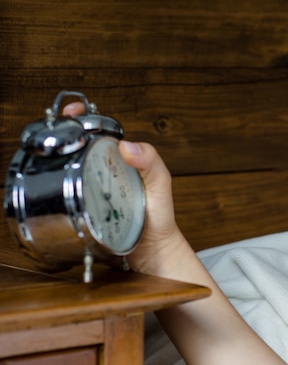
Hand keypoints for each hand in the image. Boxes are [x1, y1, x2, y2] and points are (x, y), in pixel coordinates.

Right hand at [63, 103, 186, 274]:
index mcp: (124, 161)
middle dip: (64, 139)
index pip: (103, 133)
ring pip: (71, 171)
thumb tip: (128, 147)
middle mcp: (107, 172)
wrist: (152, 251)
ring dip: (58, 163)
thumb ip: (152, 163)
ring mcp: (94, 190)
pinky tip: (53, 187)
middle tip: (54, 137)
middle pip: (81, 149)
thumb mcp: (161, 185)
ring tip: (49, 157)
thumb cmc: (159, 217)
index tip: (71, 114)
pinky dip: (59, 190)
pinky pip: (69, 195)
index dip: (85, 120)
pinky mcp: (84, 209)